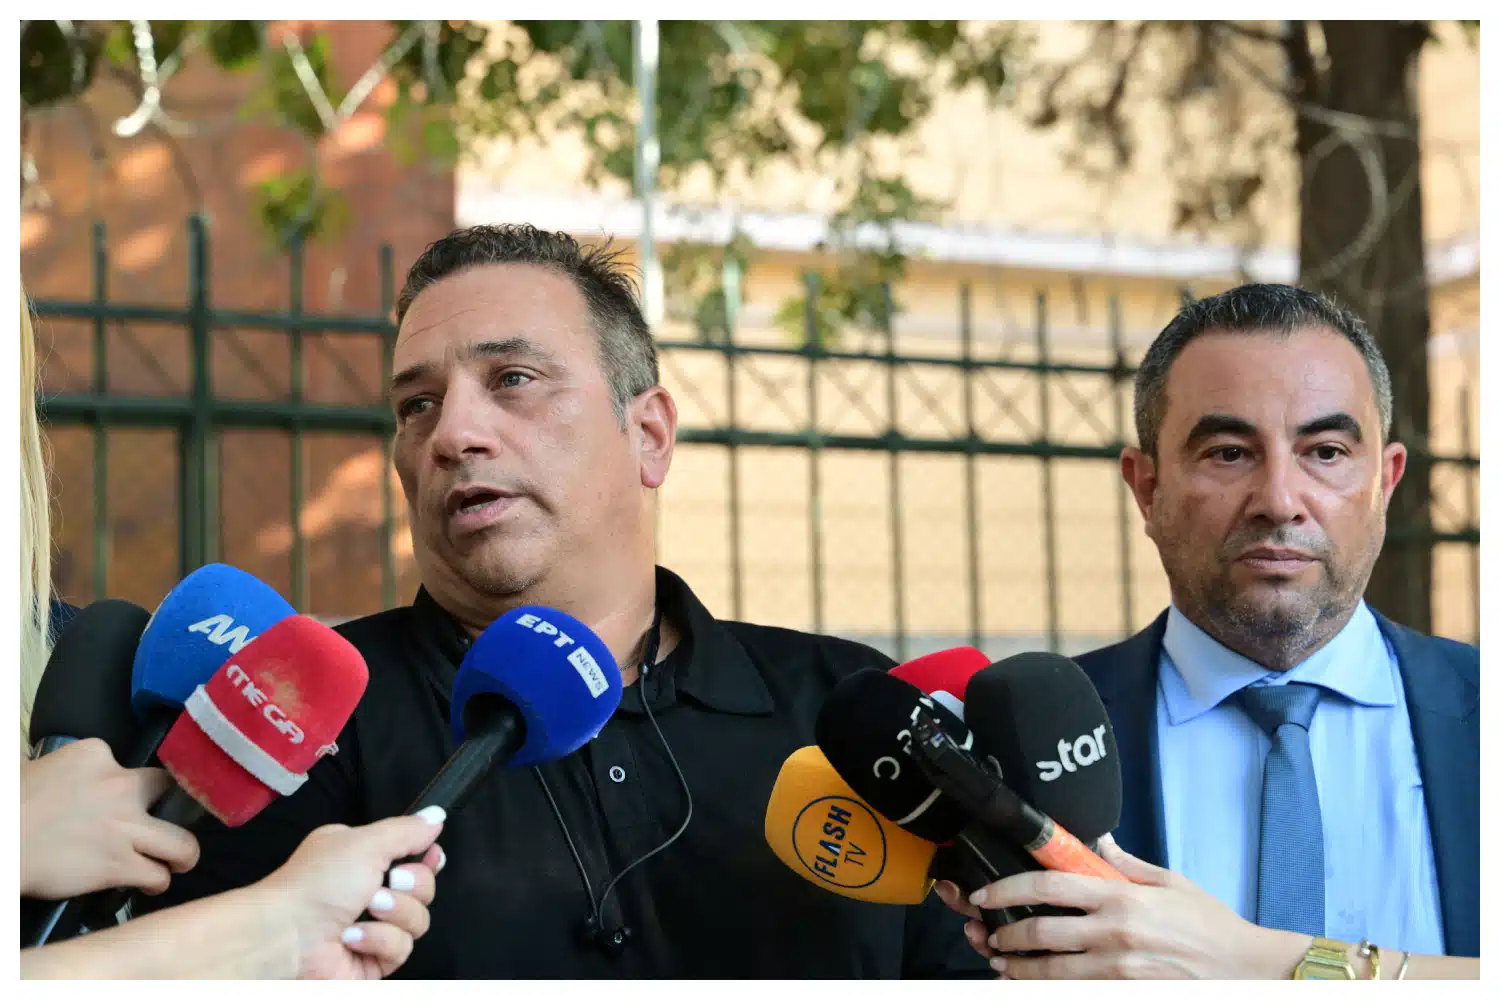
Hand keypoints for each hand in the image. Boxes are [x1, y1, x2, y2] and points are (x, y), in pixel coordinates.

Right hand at [20, 738, 199, 898]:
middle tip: (168, 824)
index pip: (131, 765)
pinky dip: (157, 881)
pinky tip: (150, 883)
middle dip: (174, 809)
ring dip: (183, 854)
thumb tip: (50, 769)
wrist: (0, 842)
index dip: (129, 785)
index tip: (122, 798)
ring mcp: (124, 826)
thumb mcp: (34, 767)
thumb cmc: (8, 806)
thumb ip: (61, 766)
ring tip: (178, 860)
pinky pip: (157, 875)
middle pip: (170, 793)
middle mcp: (119, 785)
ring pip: (181, 842)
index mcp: (95, 755)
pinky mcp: (118, 864)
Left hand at [253, 808, 447, 980]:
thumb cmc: (317, 883)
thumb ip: (408, 829)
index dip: (427, 858)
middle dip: (412, 885)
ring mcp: (372, 927)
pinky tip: (353, 937)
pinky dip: (379, 941)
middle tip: (390, 882)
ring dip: (395, 914)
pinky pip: (400, 950)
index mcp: (363, 858)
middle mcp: (369, 891)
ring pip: (418, 921)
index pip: (414, 857)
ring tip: (367, 910)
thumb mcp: (366, 842)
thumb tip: (437, 815)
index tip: (430, 855)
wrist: (286, 936)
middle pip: (423, 888)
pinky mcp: (372, 960)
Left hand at [934, 835, 1307, 978]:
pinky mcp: (1125, 993)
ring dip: (1018, 967)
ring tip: (1000, 962)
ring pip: (1051, 970)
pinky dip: (1049, 989)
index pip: (1048, 885)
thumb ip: (1124, 863)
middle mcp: (1114, 933)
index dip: (1007, 889)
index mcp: (1120, 896)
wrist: (1247, 968)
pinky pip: (1075, 991)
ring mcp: (1118, 969)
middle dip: (1005, 934)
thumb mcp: (1169, 881)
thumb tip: (1096, 840)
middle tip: (989, 934)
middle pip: (1040, 931)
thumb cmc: (1210, 924)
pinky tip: (1034, 985)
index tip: (985, 894)